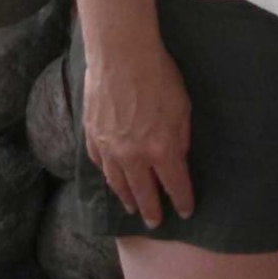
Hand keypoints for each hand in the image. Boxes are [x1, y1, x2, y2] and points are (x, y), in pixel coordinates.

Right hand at [83, 39, 194, 228]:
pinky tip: (112, 181)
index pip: (174, 185)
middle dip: (152, 209)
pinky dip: (108, 176)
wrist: (121, 56)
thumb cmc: (160, 76)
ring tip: (132, 208)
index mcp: (161, 149)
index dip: (181, 200)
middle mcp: (133, 156)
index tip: (185, 211)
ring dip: (127, 198)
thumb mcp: (183, 108)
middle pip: (143, 192)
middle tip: (155, 222)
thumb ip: (181, 137)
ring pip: (118, 183)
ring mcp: (109, 148)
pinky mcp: (92, 136)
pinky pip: (100, 165)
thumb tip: (178, 158)